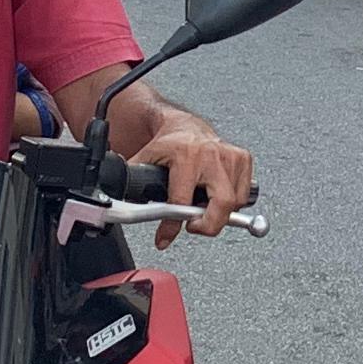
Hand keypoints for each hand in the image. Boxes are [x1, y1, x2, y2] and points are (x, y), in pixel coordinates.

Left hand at [136, 116, 255, 246]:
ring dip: (220, 213)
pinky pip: (245, 194)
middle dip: (209, 224)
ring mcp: (230, 156)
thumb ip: (134, 183)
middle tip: (195, 226)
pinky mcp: (243, 159)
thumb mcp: (147, 160)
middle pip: (222, 204)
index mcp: (185, 155)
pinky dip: (233, 203)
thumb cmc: (169, 143)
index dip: (172, 226)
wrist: (185, 126)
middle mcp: (211, 155)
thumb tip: (118, 204)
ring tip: (203, 209)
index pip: (182, 201)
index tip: (165, 237)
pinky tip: (216, 197)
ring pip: (235, 203)